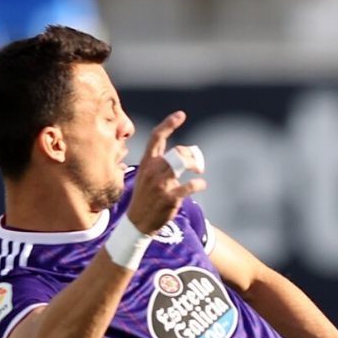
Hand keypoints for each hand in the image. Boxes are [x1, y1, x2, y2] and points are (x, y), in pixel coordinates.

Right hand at [125, 111, 206, 234]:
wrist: (137, 222)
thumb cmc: (145, 198)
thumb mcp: (146, 177)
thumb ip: (160, 164)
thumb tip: (181, 154)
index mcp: (147, 163)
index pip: (157, 137)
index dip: (169, 124)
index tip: (181, 114)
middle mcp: (153, 170)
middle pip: (177, 151)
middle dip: (191, 155)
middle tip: (198, 165)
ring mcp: (161, 184)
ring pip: (182, 164)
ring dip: (195, 165)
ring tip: (199, 172)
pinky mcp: (169, 197)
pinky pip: (189, 186)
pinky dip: (199, 184)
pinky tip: (200, 185)